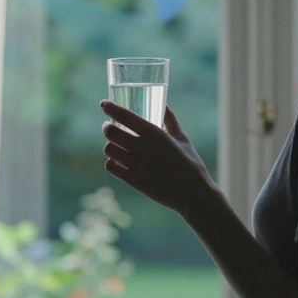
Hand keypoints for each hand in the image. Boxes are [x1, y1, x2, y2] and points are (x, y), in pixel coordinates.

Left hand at [100, 101, 220, 219]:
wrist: (193, 194)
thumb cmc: (190, 164)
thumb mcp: (182, 139)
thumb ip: (171, 121)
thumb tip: (164, 104)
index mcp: (156, 134)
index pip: (126, 116)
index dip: (111, 108)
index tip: (103, 104)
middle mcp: (144, 148)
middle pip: (112, 132)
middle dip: (107, 127)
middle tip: (108, 126)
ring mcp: (137, 165)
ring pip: (109, 149)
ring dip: (110, 145)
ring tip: (114, 144)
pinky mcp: (133, 181)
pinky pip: (111, 167)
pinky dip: (111, 162)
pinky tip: (117, 160)